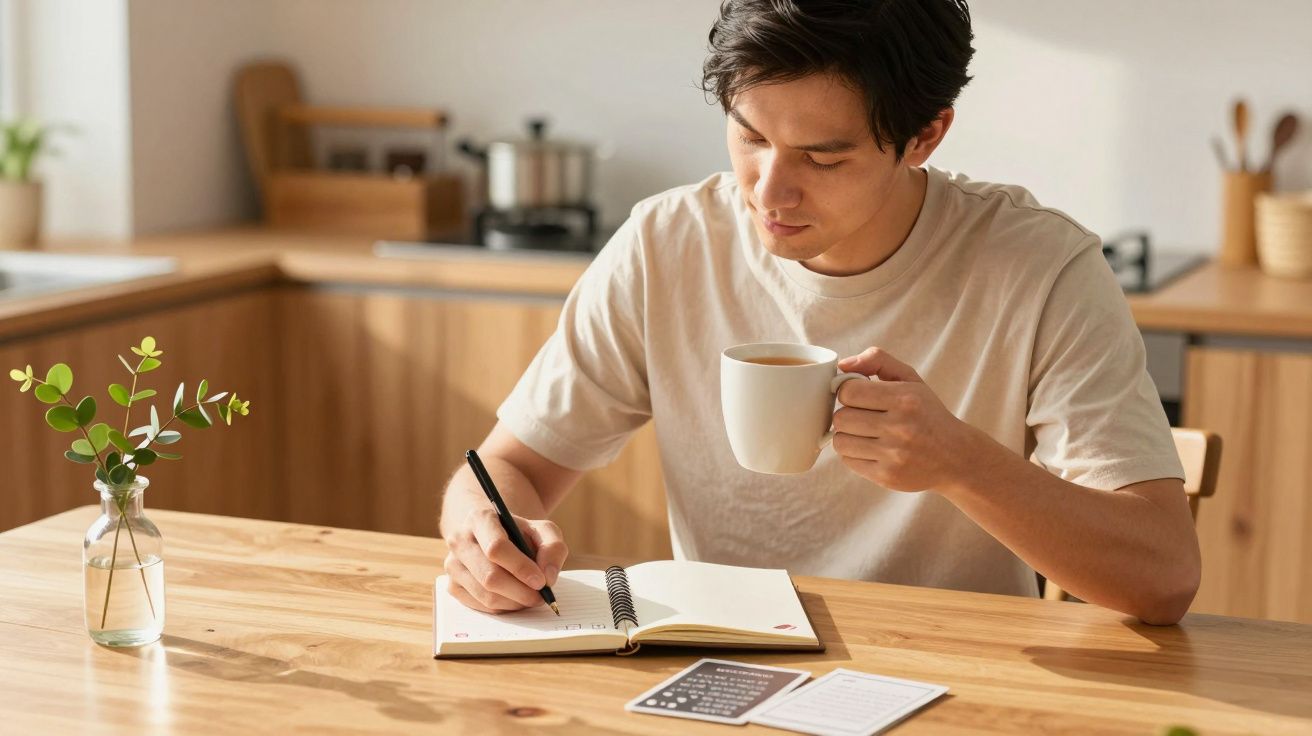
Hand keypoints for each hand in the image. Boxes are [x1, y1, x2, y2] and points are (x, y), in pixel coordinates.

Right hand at [443, 507, 568, 612]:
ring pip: (485, 595)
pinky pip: (480, 606)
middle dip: (520, 591)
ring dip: (514, 602)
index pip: (496, 547)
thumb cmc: (520, 534)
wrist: (494, 537)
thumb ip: (553, 547)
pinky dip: (503, 608)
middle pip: (489, 576)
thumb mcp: (543, 531)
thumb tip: (548, 577)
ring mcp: (452, 564)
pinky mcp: (452, 586)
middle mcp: (460, 540)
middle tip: (540, 596)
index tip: (541, 581)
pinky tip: (515, 599)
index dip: (520, 568)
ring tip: (531, 597)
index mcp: (480, 519)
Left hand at [832, 347, 982, 491]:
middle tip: (862, 416)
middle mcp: (900, 427)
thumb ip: (878, 360)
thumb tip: (843, 365)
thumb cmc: (927, 413)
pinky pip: (848, 461)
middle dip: (847, 414)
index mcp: (905, 399)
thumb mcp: (910, 379)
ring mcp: (894, 455)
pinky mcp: (887, 476)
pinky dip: (853, 454)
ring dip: (847, 435)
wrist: (956, 456)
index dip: (847, 392)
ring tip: (865, 433)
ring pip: (840, 441)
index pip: (849, 392)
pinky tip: (871, 449)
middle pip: (841, 417)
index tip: (858, 396)